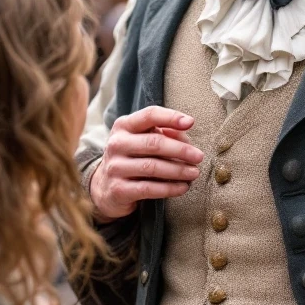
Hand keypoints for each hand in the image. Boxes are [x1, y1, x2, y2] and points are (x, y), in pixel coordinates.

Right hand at [89, 106, 202, 221]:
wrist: (105, 187)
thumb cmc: (132, 157)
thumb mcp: (143, 140)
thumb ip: (164, 133)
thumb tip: (185, 135)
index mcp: (124, 126)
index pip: (149, 115)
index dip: (171, 117)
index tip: (190, 122)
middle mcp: (117, 144)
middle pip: (154, 143)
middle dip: (181, 150)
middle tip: (198, 156)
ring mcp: (115, 167)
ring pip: (153, 167)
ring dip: (178, 170)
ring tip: (194, 172)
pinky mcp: (118, 189)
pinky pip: (149, 188)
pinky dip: (170, 188)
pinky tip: (183, 187)